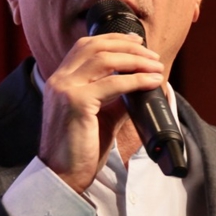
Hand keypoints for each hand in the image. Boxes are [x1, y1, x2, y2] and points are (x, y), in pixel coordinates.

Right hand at [38, 33, 163, 191]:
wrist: (61, 176)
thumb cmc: (78, 150)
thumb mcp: (100, 118)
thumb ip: (115, 99)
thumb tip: (140, 86)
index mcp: (60, 80)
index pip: (85, 46)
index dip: (113, 39)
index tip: (137, 41)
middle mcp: (59, 80)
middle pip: (96, 46)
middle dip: (128, 46)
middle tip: (152, 54)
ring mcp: (65, 89)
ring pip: (105, 60)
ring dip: (135, 60)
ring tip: (156, 66)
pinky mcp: (76, 103)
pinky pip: (112, 84)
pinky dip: (136, 80)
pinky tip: (152, 81)